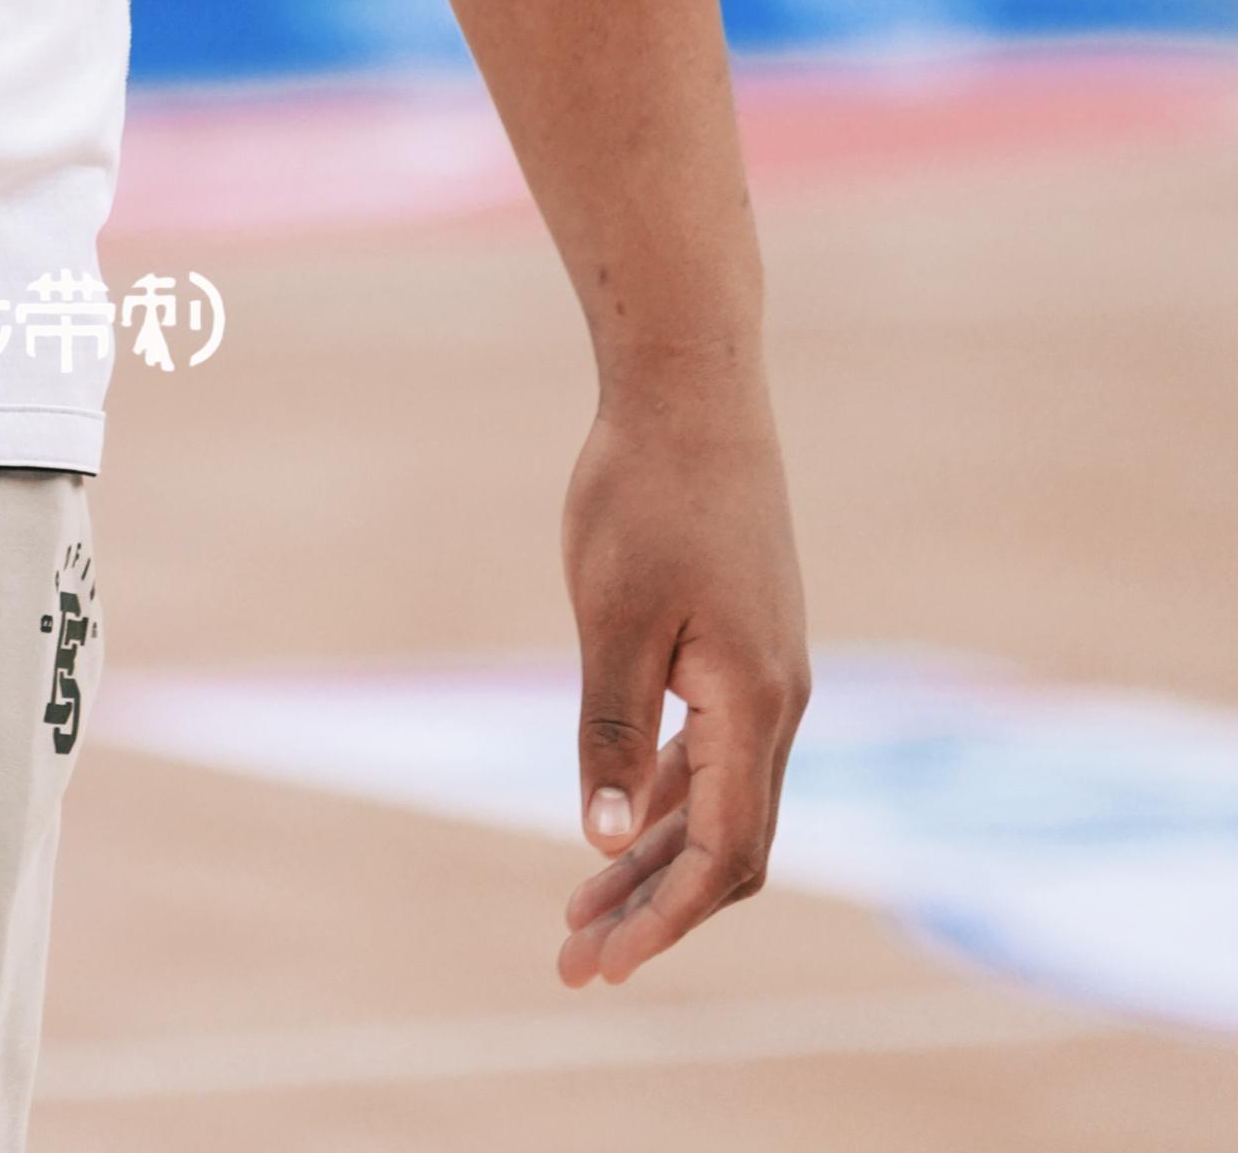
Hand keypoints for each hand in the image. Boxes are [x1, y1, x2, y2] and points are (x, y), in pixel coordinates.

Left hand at [555, 370, 808, 986]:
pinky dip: (665, 797)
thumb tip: (602, 840)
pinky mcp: (744, 647)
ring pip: (718, 802)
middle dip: (653, 909)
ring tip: (580, 915)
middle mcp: (779, 704)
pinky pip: (712, 753)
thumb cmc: (644, 493)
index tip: (604, 965)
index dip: (664, 918)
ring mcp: (767, 675)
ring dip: (653, 860)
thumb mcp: (612, 616)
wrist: (692, 389)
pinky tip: (619, 825)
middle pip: (725, 846)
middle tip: (575, 963)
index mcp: (754, 706)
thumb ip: (611, 730)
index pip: (722, 854)